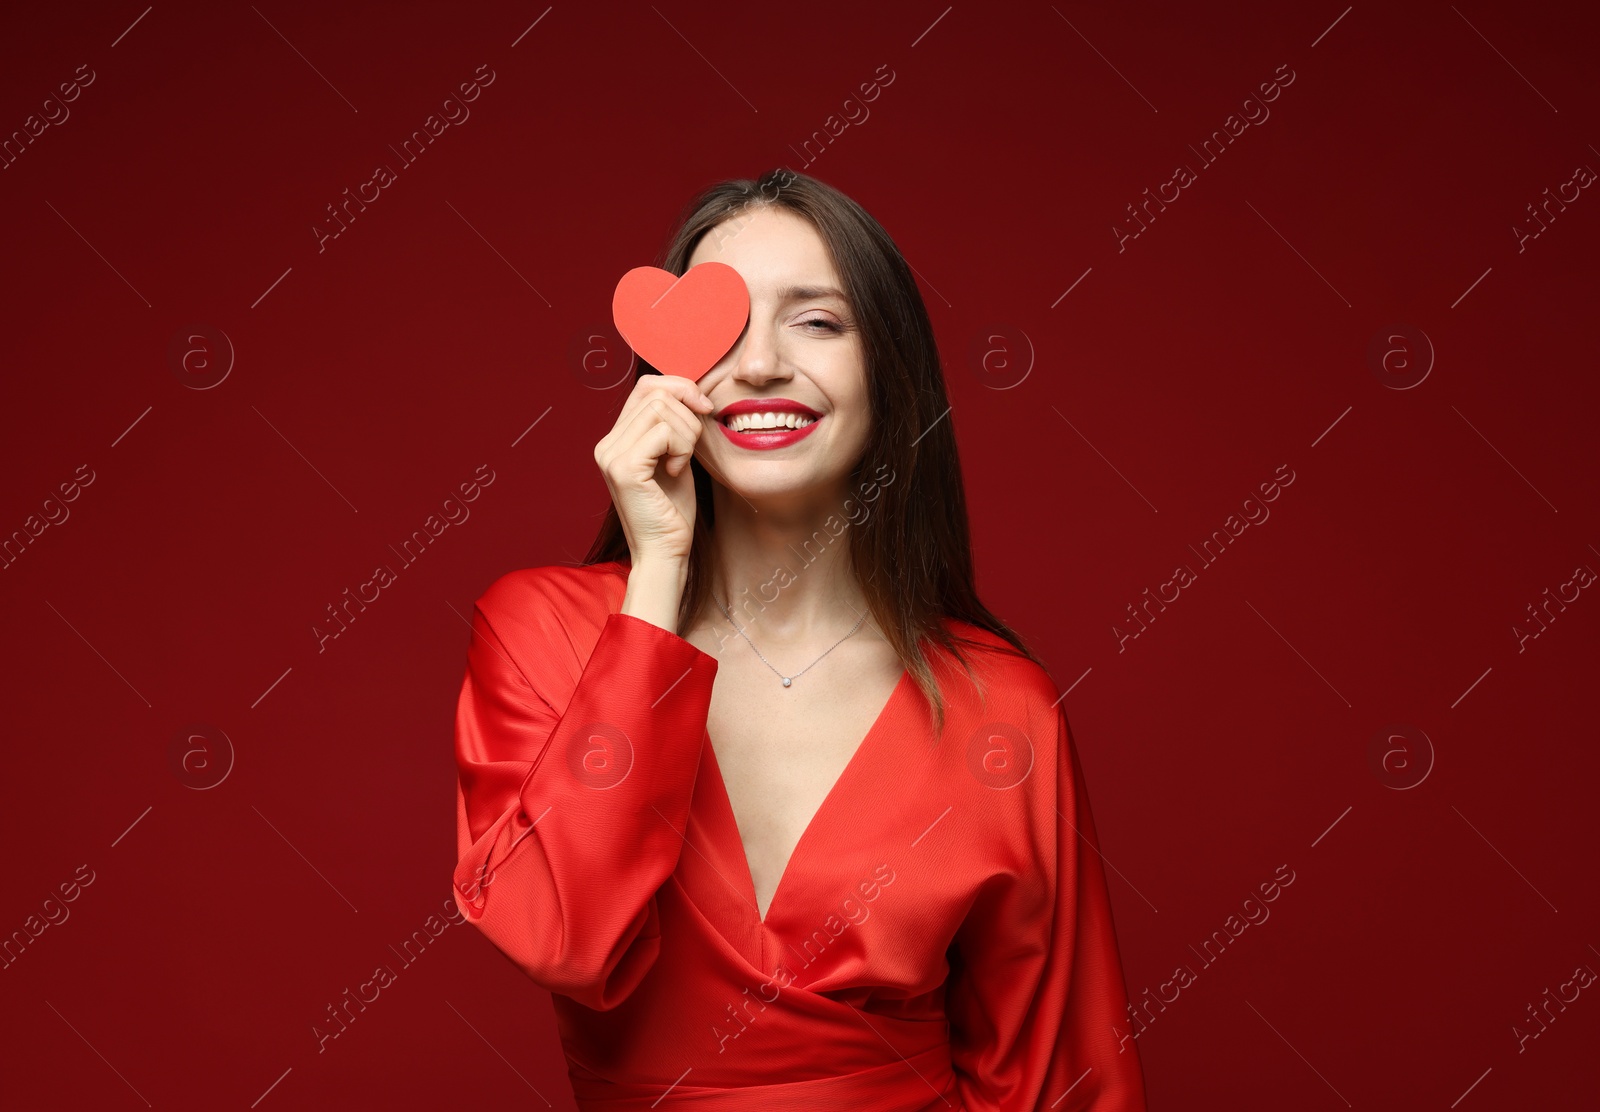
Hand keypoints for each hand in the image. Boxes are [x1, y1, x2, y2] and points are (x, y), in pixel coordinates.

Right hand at [593, 373, 715, 566]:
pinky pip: (664, 432)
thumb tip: (692, 390)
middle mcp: (606, 444)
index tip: (704, 409)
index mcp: (616, 438)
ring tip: (682, 463)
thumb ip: (675, 424)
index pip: (646, 386)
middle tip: (693, 448)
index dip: (680, 387)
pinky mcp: (624, 468)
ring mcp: (611, 455)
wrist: (665, 552)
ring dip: (687, 434)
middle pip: (655, 393)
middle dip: (688, 414)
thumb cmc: (673, 510)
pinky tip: (677, 471)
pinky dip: (681, 448)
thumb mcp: (676, 455)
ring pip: (661, 408)